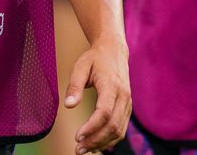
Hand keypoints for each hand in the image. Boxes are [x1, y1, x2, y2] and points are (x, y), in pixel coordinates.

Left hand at [65, 37, 130, 153]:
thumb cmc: (95, 59)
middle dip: (95, 140)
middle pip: (113, 125)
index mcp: (112, 85)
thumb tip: (68, 105)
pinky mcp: (127, 107)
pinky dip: (110, 139)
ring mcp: (127, 102)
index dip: (91, 127)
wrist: (114, 50)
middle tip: (78, 149)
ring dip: (102, 143)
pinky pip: (122, 128)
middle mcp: (123, 96)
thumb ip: (74, 86)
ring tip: (84, 149)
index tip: (77, 137)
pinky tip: (96, 144)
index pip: (104, 112)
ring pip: (119, 130)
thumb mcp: (80, 67)